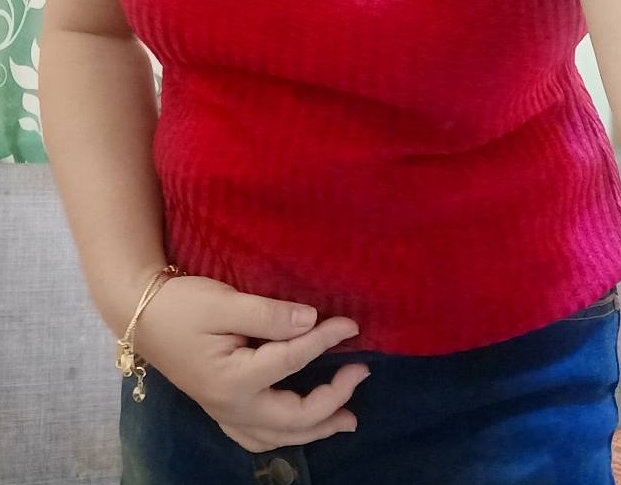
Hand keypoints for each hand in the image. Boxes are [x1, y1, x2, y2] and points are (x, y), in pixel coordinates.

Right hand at [132, 274, 369, 450]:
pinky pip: (257, 437)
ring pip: (278, 436)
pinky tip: (297, 428)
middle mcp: (231, 406)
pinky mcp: (219, 409)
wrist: (140, 314)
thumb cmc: (181, 305)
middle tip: (361, 373)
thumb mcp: (224, 302)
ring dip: (315, 429)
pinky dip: (284, 436)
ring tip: (346, 418)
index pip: (293, 359)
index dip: (326, 340)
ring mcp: (224, 413)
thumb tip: (311, 321)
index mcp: (234, 380)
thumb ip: (269, 314)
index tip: (352, 325)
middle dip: (333, 398)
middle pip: (295, 417)